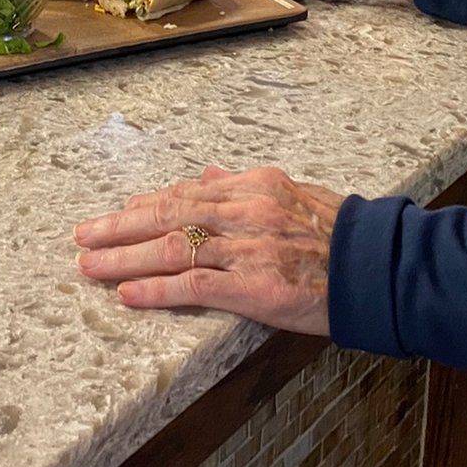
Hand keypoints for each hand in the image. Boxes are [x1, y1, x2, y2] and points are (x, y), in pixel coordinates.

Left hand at [73, 165, 343, 335]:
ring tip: (89, 265)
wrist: (383, 267)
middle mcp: (245, 210)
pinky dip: (155, 289)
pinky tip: (127, 293)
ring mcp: (248, 248)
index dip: (145, 204)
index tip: (117, 213)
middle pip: (167, 214)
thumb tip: (208, 173)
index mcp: (253, 185)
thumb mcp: (294, 193)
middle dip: (119, 225)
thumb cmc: (343, 233)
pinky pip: (193, 285)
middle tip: (83, 235)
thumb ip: (245, 185)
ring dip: (123, 257)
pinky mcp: (254, 286)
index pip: (185, 192)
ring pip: (170, 247)